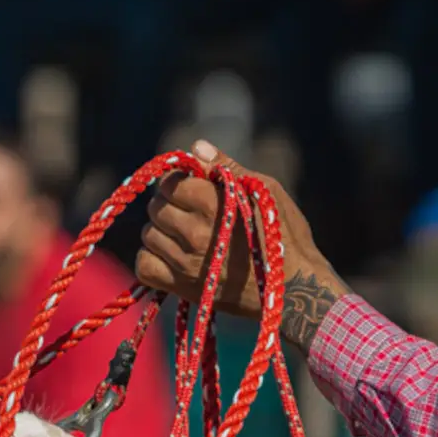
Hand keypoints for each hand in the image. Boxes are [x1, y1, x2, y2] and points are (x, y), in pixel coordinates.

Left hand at [135, 140, 349, 351]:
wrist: (293, 289)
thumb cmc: (283, 235)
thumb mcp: (264, 191)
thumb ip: (227, 167)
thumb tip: (196, 147)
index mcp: (214, 205)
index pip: (170, 183)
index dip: (178, 181)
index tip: (190, 187)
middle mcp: (195, 233)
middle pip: (156, 207)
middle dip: (168, 204)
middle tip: (187, 211)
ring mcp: (186, 263)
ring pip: (148, 235)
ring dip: (160, 230)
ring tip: (183, 233)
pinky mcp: (182, 288)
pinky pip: (144, 266)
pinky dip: (151, 258)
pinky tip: (170, 254)